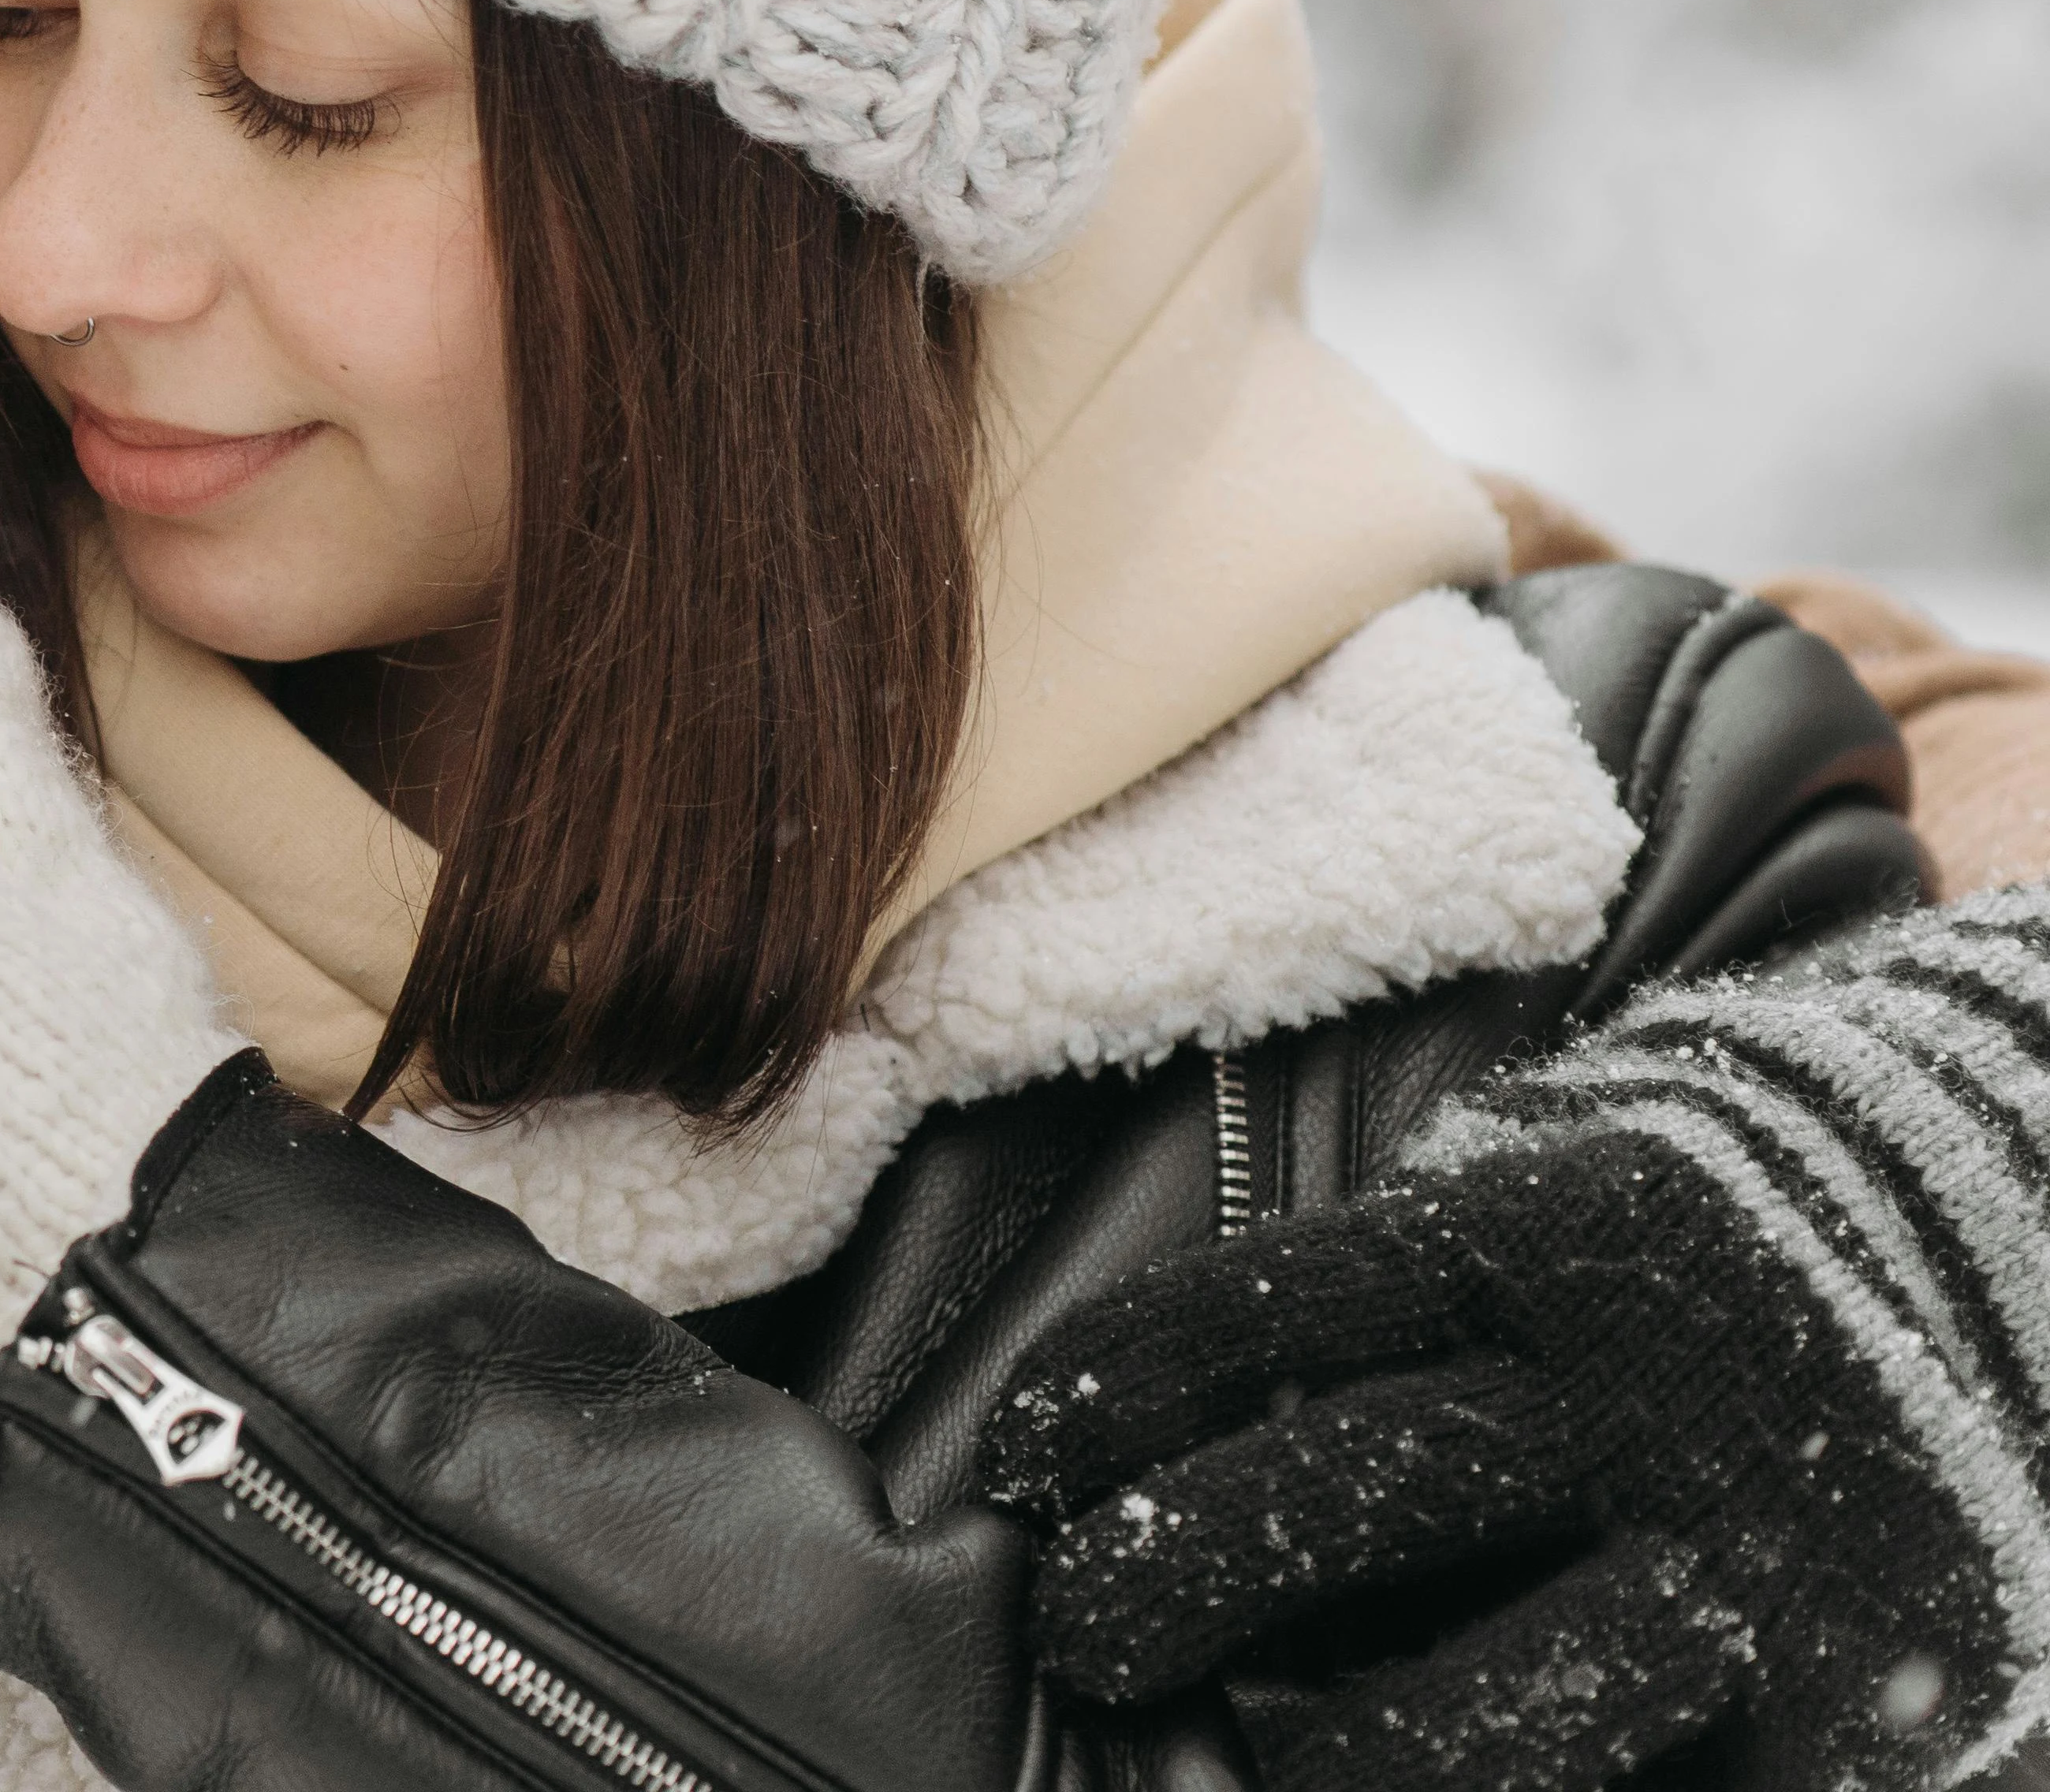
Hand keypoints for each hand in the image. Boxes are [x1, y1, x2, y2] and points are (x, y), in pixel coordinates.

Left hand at [988, 1129, 2007, 1791]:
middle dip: (1171, 1579)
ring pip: (1490, 1705)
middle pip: (1347, 1492)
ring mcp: (1768, 1565)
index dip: (1122, 1383)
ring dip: (1337, 1759)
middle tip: (1080, 1635)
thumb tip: (1161, 1460)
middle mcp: (1654, 1391)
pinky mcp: (1876, 1711)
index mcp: (1566, 1241)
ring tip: (1246, 1778)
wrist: (2040, 1259)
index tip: (1015, 1455)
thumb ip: (1421, 1329)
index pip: (1276, 1304)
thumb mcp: (1582, 1227)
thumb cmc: (1731, 1286)